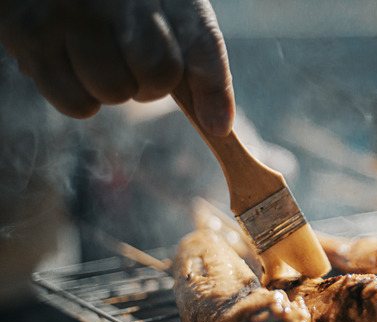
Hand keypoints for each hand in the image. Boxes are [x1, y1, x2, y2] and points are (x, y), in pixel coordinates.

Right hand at [0, 0, 234, 135]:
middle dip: (150, 82)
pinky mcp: (28, 34)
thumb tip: (219, 127)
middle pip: (157, 74)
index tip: (216, 125)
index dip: (211, 87)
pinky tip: (71, 67)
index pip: (201, 43)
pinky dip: (79, 99)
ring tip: (96, 59)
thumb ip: (200, 61)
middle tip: (129, 59)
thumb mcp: (168, 9)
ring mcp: (69, 12)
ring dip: (112, 90)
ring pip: (114, 91)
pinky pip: (75, 103)